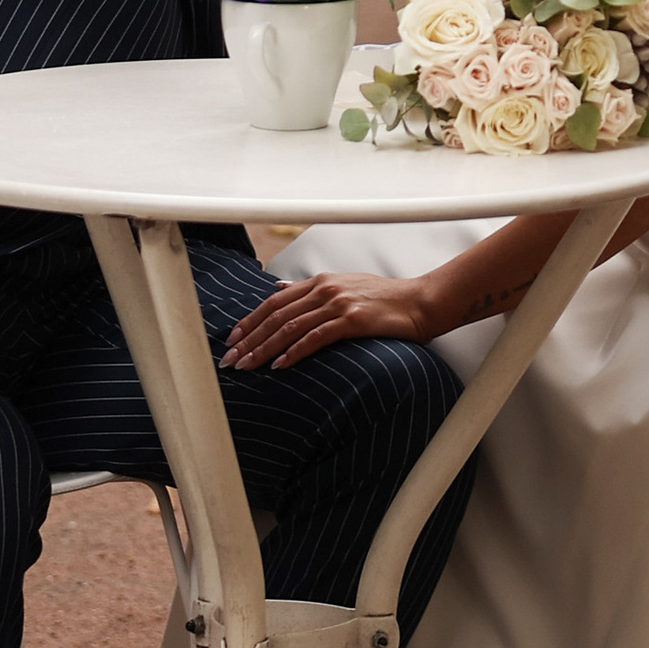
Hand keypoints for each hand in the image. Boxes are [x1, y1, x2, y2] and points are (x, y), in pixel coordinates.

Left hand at [222, 271, 432, 371]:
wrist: (419, 303)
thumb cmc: (383, 298)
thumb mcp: (344, 285)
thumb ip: (311, 288)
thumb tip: (279, 287)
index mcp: (321, 280)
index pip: (275, 301)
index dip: (250, 321)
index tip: (232, 340)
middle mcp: (326, 288)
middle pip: (277, 315)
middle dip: (250, 339)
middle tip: (229, 360)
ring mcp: (338, 303)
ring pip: (290, 327)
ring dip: (264, 348)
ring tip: (246, 366)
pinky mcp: (352, 320)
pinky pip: (315, 337)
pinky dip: (294, 351)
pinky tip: (279, 366)